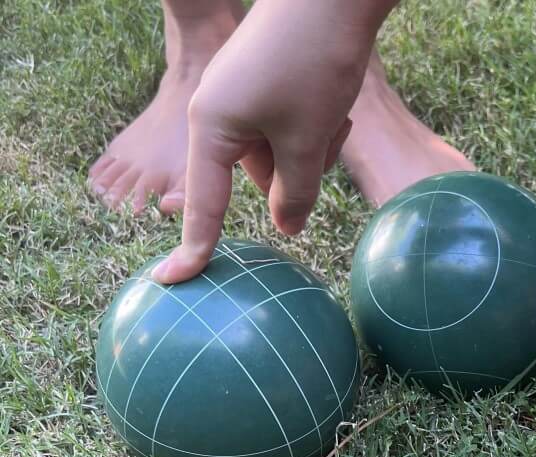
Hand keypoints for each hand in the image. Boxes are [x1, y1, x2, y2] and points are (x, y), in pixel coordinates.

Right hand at [153, 0, 396, 283]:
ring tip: (333, 114)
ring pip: (284, 159)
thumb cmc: (313, 65)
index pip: (204, 206)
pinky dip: (317, 131)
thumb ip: (295, 194)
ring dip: (315, 151)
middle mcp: (220, 116)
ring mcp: (245, 101)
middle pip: (261, 180)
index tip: (171, 282)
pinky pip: (292, 133)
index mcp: (211, 128)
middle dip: (300, 173)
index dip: (194, 249)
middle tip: (325, 136)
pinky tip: (336, 108)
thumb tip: (287, 227)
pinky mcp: (269, 91)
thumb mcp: (306, 141)